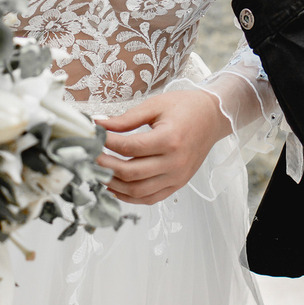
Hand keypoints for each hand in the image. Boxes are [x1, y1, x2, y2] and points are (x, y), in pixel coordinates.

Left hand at [95, 89, 231, 204]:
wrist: (213, 117)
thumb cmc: (185, 107)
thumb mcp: (155, 105)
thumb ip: (126, 119)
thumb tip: (99, 124)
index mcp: (169, 139)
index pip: (129, 147)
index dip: (106, 143)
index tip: (94, 136)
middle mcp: (174, 163)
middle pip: (130, 173)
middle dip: (105, 165)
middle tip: (90, 155)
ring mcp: (177, 177)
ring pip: (138, 192)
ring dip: (114, 185)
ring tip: (98, 172)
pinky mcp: (178, 184)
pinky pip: (150, 198)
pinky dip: (130, 197)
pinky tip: (116, 186)